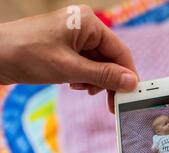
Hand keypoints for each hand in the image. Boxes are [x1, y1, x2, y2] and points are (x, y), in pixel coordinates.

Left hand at [0, 5, 137, 111]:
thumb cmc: (26, 54)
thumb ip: (104, 76)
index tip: (130, 95)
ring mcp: (74, 36)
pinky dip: (83, 77)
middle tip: (111, 103)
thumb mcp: (70, 69)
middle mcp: (84, 27)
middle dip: (108, 80)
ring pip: (98, 64)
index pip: (120, 51)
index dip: (127, 74)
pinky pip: (85, 64)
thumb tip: (131, 82)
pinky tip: (73, 83)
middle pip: (110, 58)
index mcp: (88, 23)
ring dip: (94, 81)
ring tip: (80, 88)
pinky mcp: (66, 47)